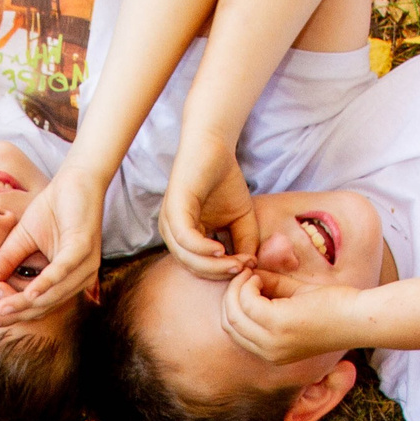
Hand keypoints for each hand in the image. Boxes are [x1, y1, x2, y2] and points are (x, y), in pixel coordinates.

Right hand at [0, 170, 102, 326]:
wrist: (75, 180)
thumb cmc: (53, 208)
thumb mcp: (22, 239)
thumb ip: (6, 261)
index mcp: (67, 279)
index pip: (38, 304)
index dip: (14, 310)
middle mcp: (80, 278)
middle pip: (45, 305)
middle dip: (17, 313)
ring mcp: (85, 265)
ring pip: (53, 294)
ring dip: (25, 302)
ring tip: (2, 308)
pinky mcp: (84, 248)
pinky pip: (62, 272)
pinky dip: (45, 283)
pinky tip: (29, 293)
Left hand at [160, 135, 256, 279]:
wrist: (214, 147)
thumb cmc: (225, 181)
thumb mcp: (241, 219)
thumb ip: (245, 243)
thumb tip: (249, 266)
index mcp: (186, 238)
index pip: (201, 268)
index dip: (224, 273)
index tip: (248, 269)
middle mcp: (174, 234)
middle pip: (194, 268)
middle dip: (220, 273)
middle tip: (243, 269)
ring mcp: (170, 222)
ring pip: (187, 258)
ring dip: (214, 266)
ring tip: (237, 262)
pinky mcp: (173, 208)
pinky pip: (185, 239)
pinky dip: (203, 249)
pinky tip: (221, 249)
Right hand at [220, 268, 360, 364]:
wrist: (358, 316)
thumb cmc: (333, 307)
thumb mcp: (293, 298)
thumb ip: (269, 290)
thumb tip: (246, 274)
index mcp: (271, 353)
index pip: (234, 330)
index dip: (234, 303)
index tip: (246, 281)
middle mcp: (268, 352)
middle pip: (229, 322)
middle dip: (231, 294)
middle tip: (246, 274)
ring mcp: (272, 341)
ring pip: (233, 312)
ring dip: (238, 287)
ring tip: (253, 273)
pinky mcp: (278, 325)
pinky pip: (247, 301)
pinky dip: (248, 284)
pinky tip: (260, 276)